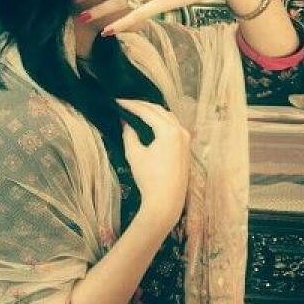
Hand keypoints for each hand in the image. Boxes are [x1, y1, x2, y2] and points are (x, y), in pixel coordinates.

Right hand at [116, 98, 190, 228]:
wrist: (166, 201)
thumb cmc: (149, 178)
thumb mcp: (134, 154)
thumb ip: (129, 134)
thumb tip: (125, 122)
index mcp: (168, 130)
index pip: (147, 111)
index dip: (131, 105)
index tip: (117, 101)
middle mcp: (180, 130)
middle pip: (159, 110)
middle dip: (141, 105)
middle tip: (125, 103)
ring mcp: (185, 138)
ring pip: (168, 116)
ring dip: (152, 111)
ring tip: (136, 110)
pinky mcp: (186, 146)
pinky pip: (173, 125)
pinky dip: (161, 120)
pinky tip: (150, 121)